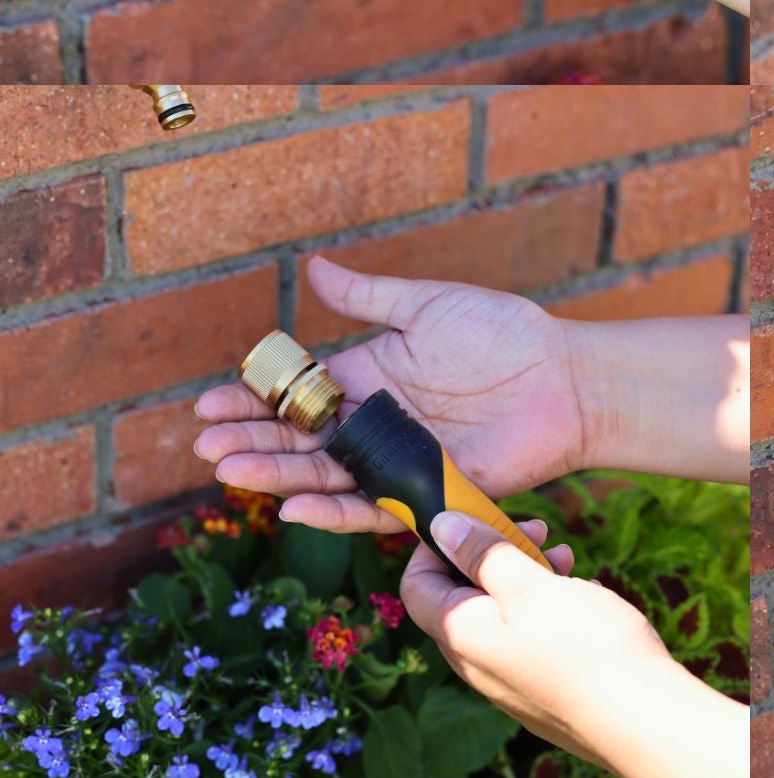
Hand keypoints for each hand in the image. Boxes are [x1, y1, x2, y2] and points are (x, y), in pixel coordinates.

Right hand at [194, 256, 589, 531]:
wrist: (564, 376)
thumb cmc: (503, 334)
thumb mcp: (429, 306)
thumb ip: (369, 297)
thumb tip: (313, 268)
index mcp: (370, 377)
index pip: (298, 396)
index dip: (255, 401)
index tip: (207, 403)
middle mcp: (375, 424)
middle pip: (300, 441)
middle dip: (250, 443)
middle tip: (205, 444)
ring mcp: (397, 460)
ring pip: (325, 475)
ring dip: (276, 477)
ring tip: (229, 470)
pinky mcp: (426, 489)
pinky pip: (372, 506)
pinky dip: (333, 509)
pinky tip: (293, 505)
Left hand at [401, 510, 669, 767]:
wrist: (639, 719)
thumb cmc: (584, 645)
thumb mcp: (529, 583)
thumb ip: (483, 553)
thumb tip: (441, 526)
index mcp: (461, 635)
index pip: (416, 583)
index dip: (437, 544)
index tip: (475, 517)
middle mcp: (475, 663)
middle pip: (462, 593)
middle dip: (494, 552)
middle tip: (535, 529)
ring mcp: (508, 680)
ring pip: (501, 611)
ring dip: (527, 574)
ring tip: (566, 557)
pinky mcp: (540, 688)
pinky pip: (527, 635)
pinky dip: (546, 604)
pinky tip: (582, 596)